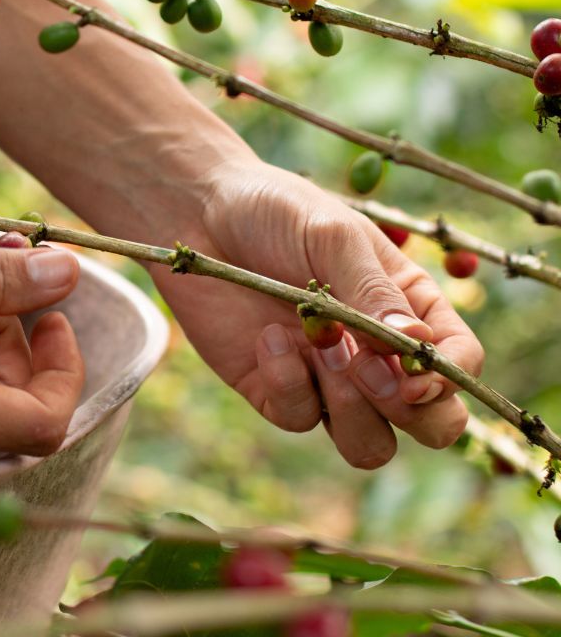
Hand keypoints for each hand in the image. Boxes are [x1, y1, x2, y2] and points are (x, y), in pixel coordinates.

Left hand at [152, 159, 482, 468]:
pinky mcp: (274, 388)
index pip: (458, 365)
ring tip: (320, 347)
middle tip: (367, 369)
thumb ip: (374, 293)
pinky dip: (288, 385)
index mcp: (408, 309)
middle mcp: (374, 353)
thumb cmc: (276, 212)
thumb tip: (418, 346)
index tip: (413, 373)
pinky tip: (268, 338)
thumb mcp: (333, 237)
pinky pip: (298, 417)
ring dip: (352, 411)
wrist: (199, 213)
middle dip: (411, 413)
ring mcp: (325, 378)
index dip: (448, 381)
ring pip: (368, 444)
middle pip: (429, 424)